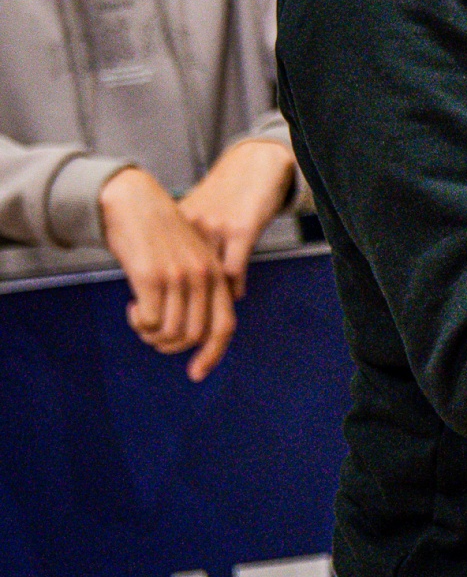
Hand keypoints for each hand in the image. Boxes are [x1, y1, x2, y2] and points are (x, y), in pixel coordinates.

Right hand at [100, 168, 234, 381]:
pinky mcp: (151, 276)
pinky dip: (139, 323)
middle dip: (169, 346)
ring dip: (151, 335)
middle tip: (151, 334)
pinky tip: (132, 306)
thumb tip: (193, 334)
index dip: (212, 355)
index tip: (196, 374)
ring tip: (140, 318)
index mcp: (215, 275)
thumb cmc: (159, 235)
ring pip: (169, 333)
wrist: (135, 202)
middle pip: (193, 336)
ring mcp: (178, 276)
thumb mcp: (190, 259)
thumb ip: (198, 289)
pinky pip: (149, 322)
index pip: (224, 327)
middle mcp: (202, 277)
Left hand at [178, 138, 295, 301]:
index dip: (162, 295)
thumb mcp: (198, 211)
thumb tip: (175, 275)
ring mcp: (216, 228)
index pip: (162, 269)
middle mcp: (191, 227)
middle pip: (181, 279)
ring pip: (207, 280)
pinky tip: (235, 295)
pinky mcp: (242, 230)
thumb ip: (186, 239)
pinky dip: (233, 289)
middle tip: (185, 328)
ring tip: (211, 316)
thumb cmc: (228, 190)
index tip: (162, 316)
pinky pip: (233, 271)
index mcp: (177, 224)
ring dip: (210, 303)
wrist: (256, 162)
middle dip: (183, 307)